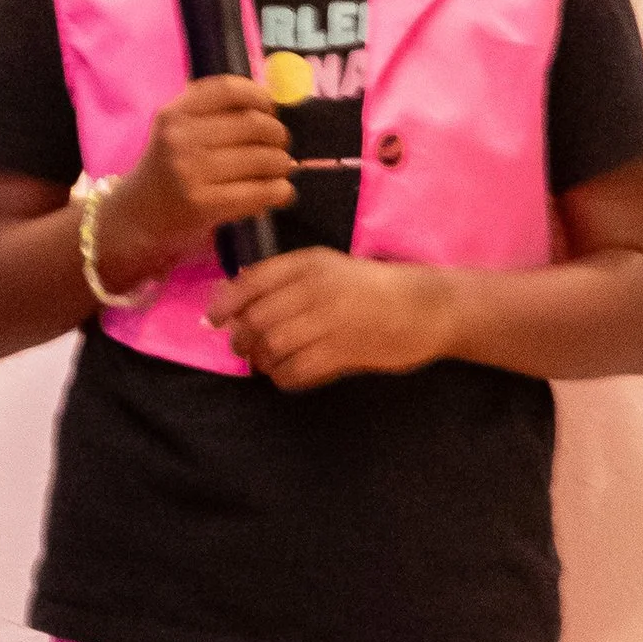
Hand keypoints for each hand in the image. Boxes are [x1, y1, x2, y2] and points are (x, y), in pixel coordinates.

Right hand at [94, 77, 293, 291]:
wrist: (134, 218)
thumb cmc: (164, 171)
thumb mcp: (175, 132)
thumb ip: (212, 113)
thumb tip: (271, 106)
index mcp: (173, 114)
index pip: (229, 90)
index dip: (260, 96)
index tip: (269, 109)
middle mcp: (180, 139)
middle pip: (254, 124)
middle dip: (278, 135)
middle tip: (279, 145)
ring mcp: (191, 173)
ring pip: (264, 158)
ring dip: (282, 164)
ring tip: (279, 169)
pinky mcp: (205, 205)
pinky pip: (261, 191)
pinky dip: (280, 191)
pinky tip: (279, 192)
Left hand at [206, 250, 459, 388]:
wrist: (428, 306)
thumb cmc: (373, 288)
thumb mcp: (329, 268)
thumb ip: (286, 278)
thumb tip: (234, 293)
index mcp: (309, 263)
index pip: (251, 282)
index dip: (225, 303)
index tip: (214, 319)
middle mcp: (315, 289)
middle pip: (256, 320)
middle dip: (242, 339)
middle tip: (244, 349)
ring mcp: (329, 321)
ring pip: (271, 347)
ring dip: (261, 361)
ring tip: (267, 363)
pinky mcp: (343, 351)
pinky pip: (296, 371)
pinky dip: (284, 377)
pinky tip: (288, 374)